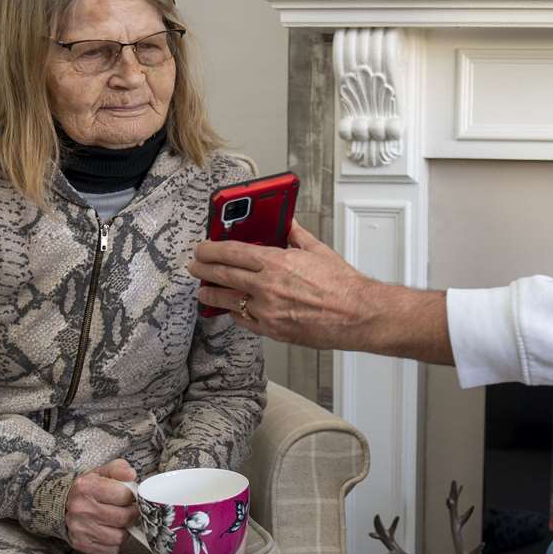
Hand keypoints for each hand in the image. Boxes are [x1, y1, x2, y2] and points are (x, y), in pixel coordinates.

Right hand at [65, 459, 138, 553]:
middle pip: (124, 517)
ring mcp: (80, 529)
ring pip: (119, 536)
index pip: (124, 495)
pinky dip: (115, 542)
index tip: (130, 497)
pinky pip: (112, 549)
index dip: (132, 497)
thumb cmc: (88, 489)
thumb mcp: (102, 472)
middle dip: (132, 514)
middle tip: (129, 510)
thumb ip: (119, 469)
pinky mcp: (81, 544)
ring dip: (124, 529)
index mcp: (86, 487)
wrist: (62, 505)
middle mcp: (80, 509)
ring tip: (119, 521)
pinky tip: (110, 530)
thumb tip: (131, 475)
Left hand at [189, 221, 374, 348]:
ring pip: (228, 301)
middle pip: (223, 275)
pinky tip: (231, 308)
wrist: (357, 314)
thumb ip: (295, 235)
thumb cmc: (342, 285)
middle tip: (194, 267)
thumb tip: (285, 222)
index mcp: (277, 262)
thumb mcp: (317, 250)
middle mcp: (267, 286)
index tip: (202, 248)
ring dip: (211, 294)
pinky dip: (234, 313)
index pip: (232, 252)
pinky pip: (243, 321)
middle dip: (203, 270)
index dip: (211, 249)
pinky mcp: (273, 330)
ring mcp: (267, 310)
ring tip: (204, 291)